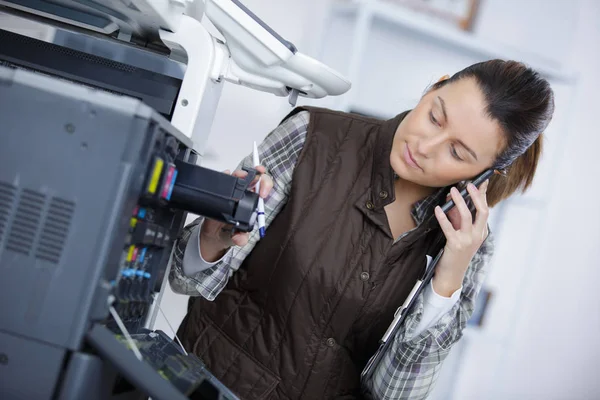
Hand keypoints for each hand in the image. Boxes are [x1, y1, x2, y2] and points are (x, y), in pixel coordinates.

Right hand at [200, 166, 272, 261]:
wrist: (214, 235)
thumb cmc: (230, 232)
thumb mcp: (237, 237)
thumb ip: (240, 237)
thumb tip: (240, 239)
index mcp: (253, 203)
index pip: (264, 190)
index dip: (266, 187)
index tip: (263, 193)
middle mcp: (245, 195)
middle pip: (255, 179)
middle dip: (258, 174)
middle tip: (256, 177)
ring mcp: (233, 191)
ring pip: (240, 176)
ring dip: (242, 173)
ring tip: (241, 176)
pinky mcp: (221, 190)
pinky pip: (224, 179)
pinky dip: (226, 174)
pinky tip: (227, 174)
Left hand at [432, 180, 489, 295]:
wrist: (452, 274)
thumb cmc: (455, 253)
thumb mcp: (461, 234)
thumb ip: (458, 218)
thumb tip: (453, 199)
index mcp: (481, 232)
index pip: (485, 210)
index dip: (482, 195)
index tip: (480, 182)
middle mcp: (477, 235)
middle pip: (483, 211)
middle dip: (476, 196)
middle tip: (468, 184)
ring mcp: (467, 240)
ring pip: (467, 216)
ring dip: (459, 202)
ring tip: (453, 191)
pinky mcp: (455, 245)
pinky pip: (448, 227)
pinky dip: (443, 217)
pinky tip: (438, 209)